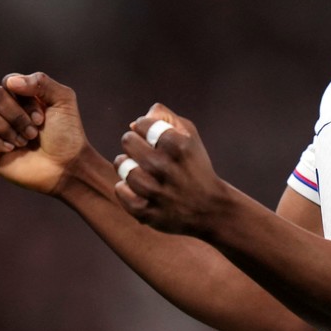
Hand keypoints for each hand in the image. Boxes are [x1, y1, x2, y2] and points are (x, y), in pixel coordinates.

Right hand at [0, 72, 89, 194]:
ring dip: (7, 128)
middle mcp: (5, 110)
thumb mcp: (63, 100)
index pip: (8, 82)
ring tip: (24, 142)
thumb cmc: (67, 134)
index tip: (42, 117)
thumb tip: (10, 82)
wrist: (66, 167)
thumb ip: (41, 82)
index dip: (25, 99)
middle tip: (34, 132)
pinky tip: (11, 149)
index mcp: (21, 95)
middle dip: (17, 115)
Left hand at [113, 104, 230, 236]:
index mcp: (178, 145)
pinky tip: (138, 187)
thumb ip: (165, 118)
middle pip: (127, 140)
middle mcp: (165, 167)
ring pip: (122, 165)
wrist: (209, 208)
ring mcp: (155, 192)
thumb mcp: (190, 136)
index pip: (141, 123)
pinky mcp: (146, 212)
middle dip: (134, 143)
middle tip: (144, 152)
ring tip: (139, 168)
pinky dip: (126, 188)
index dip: (144, 127)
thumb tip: (133, 123)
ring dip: (127, 165)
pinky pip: (120, 190)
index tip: (152, 137)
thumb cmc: (195, 166)